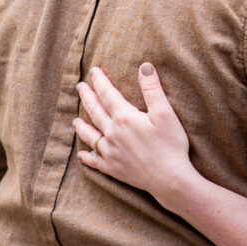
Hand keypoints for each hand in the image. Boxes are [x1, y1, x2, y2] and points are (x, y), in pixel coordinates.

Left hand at [73, 63, 199, 207]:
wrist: (169, 178)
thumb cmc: (171, 145)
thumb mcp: (165, 113)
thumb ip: (153, 89)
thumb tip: (145, 66)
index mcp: (125, 117)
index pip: (108, 94)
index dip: (100, 81)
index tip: (94, 71)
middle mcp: (112, 133)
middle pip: (95, 111)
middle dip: (87, 97)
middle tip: (79, 87)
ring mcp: (110, 152)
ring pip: (89, 136)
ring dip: (81, 126)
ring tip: (75, 119)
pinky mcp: (113, 169)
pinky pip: (94, 161)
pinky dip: (86, 156)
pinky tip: (82, 154)